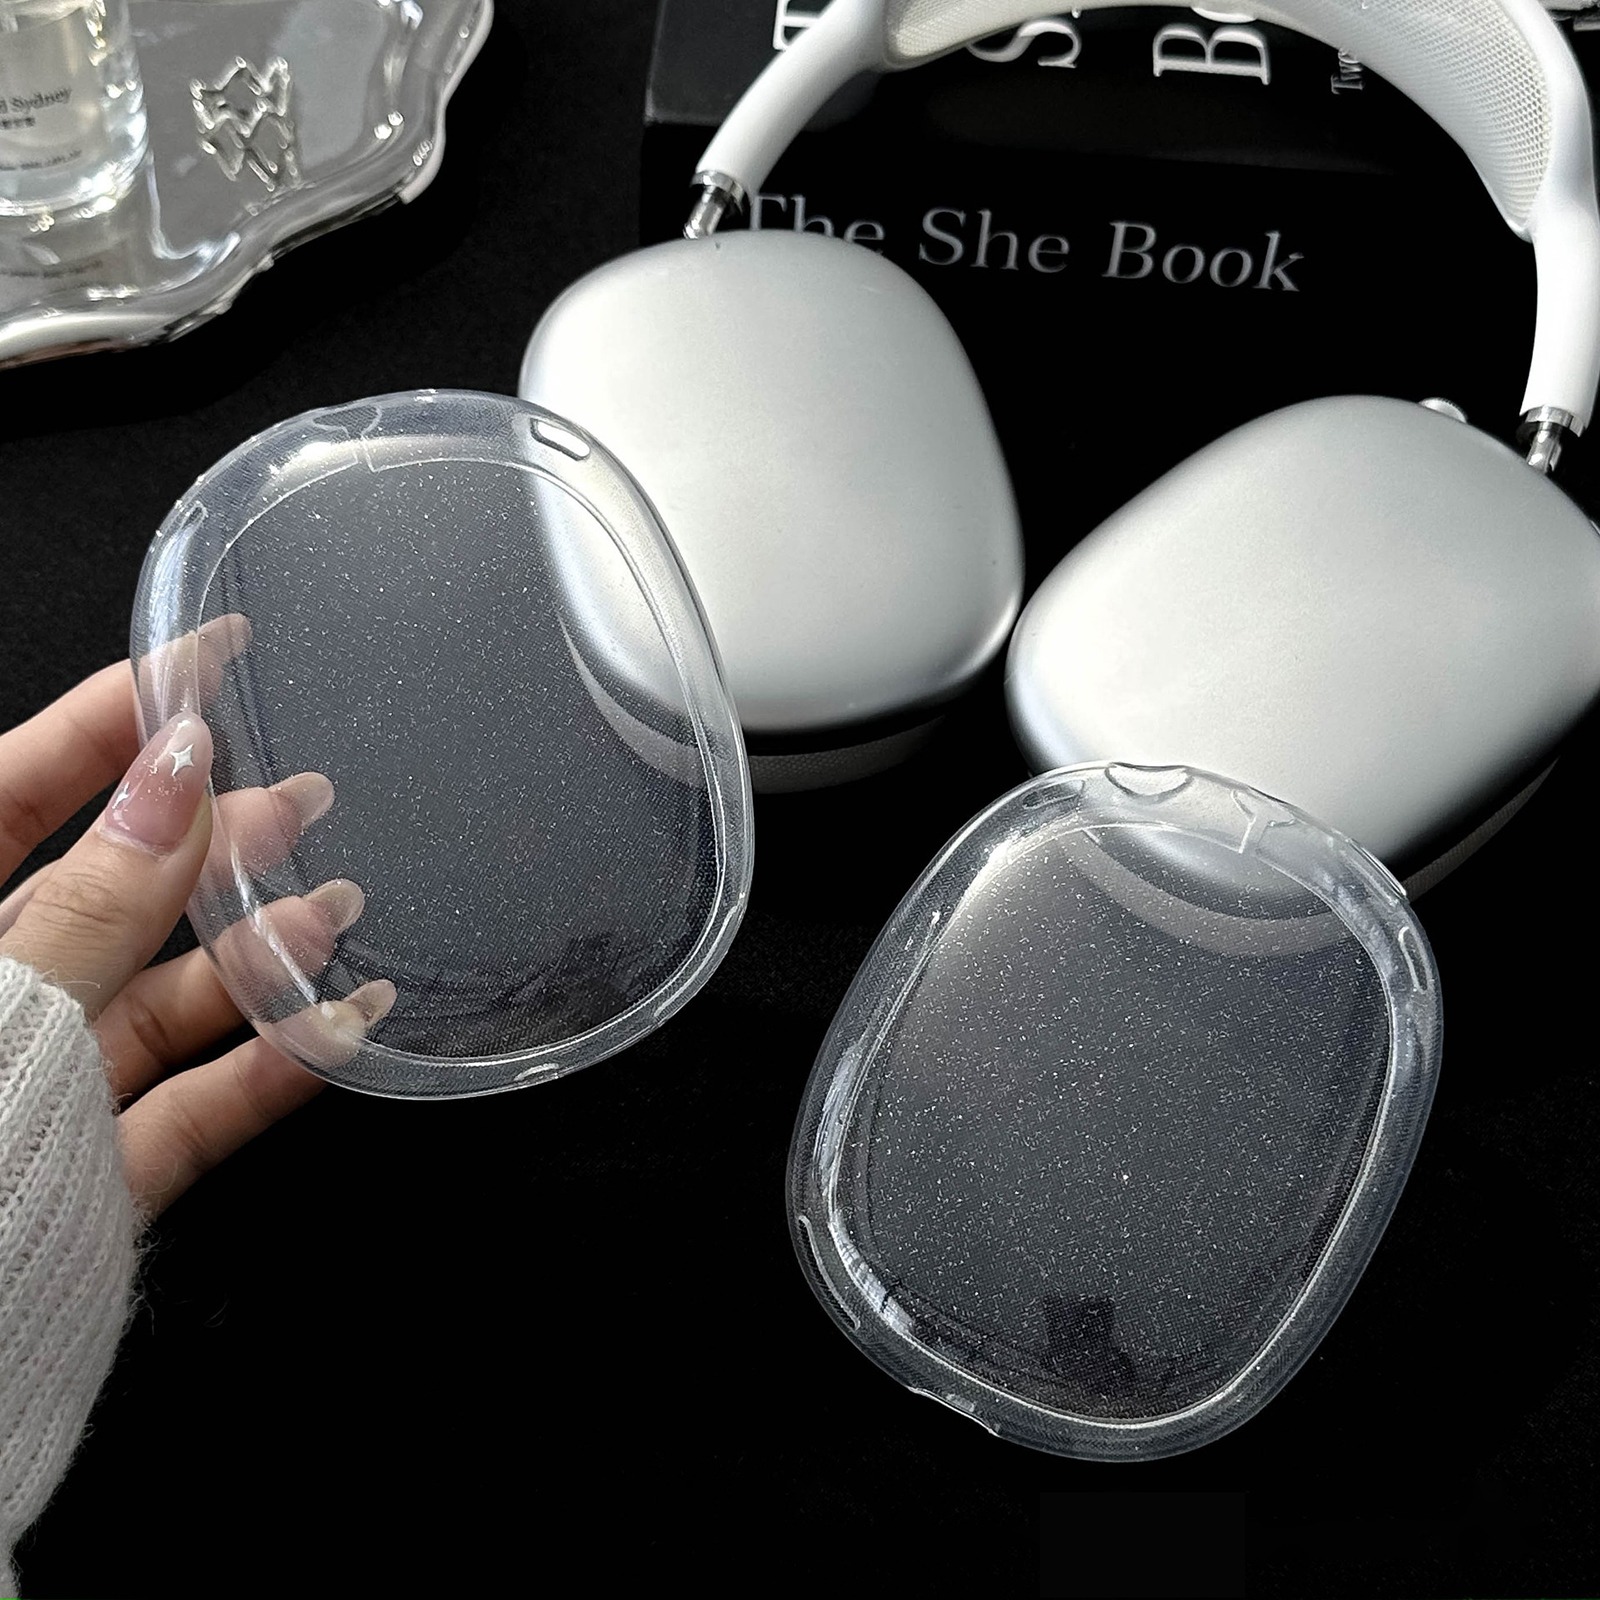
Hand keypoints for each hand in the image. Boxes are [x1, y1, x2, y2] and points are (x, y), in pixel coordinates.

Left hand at [0, 621, 390, 1214]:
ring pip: (153, 1000)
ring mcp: (26, 1093)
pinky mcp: (78, 1179)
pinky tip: (340, 1026)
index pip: (7, 792)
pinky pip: (185, 1110)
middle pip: (99, 890)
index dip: (107, 717)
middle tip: (302, 789)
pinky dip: (268, 1071)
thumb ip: (89, 910)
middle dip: (207, 837)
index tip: (204, 656)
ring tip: (342, 905)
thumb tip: (174, 776)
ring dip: (255, 953)